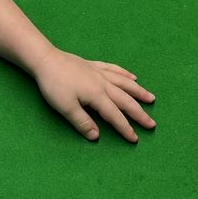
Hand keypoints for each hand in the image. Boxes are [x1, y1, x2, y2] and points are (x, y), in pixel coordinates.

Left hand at [34, 49, 156, 142]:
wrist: (45, 60)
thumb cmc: (54, 85)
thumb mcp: (65, 108)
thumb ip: (82, 122)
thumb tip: (97, 137)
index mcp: (97, 96)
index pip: (115, 116)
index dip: (125, 128)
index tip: (135, 139)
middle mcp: (103, 83)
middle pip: (126, 100)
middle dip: (139, 113)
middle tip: (152, 124)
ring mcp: (99, 73)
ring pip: (124, 83)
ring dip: (139, 92)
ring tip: (151, 98)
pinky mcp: (93, 65)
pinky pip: (114, 69)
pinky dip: (125, 74)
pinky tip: (133, 77)